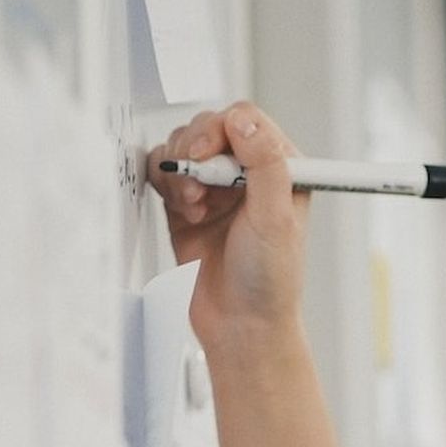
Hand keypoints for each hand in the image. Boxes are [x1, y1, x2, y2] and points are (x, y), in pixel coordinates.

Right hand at [146, 101, 310, 346]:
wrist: (239, 325)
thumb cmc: (268, 281)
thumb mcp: (275, 218)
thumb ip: (264, 164)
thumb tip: (245, 121)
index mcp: (281, 169)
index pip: (247, 122)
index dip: (222, 130)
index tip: (207, 157)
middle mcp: (247, 174)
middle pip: (209, 128)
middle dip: (196, 153)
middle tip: (198, 188)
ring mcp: (216, 188)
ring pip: (183, 147)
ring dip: (181, 172)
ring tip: (194, 206)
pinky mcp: (187, 205)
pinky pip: (164, 172)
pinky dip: (166, 185)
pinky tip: (184, 212)